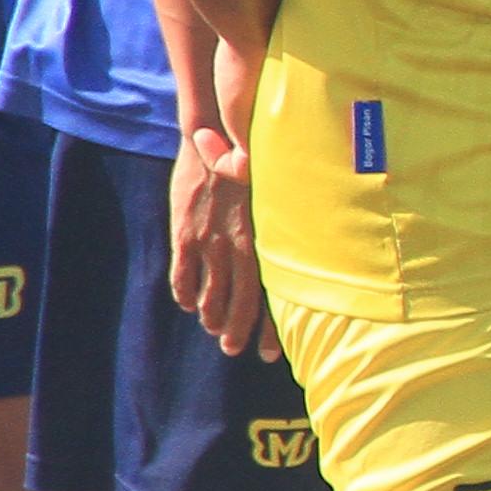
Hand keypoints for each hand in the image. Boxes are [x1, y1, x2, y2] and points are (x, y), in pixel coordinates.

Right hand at [168, 125, 277, 361]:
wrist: (213, 136)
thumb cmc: (252, 165)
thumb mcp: (276, 199)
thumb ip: (286, 230)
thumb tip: (308, 262)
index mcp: (264, 243)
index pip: (270, 298)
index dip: (270, 330)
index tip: (272, 354)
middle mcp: (238, 248)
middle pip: (238, 306)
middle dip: (236, 332)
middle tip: (233, 349)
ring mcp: (209, 243)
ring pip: (208, 296)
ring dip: (210, 317)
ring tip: (213, 330)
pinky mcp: (184, 234)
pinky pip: (182, 276)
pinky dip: (184, 294)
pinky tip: (187, 304)